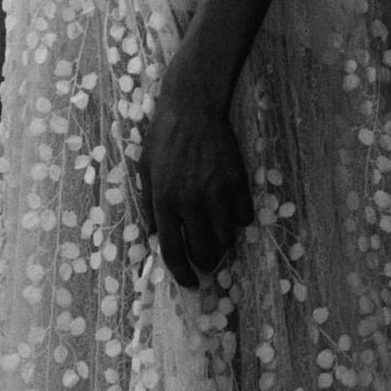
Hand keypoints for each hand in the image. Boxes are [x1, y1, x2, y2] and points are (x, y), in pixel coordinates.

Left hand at [137, 64, 253, 290]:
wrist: (192, 108)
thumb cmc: (164, 138)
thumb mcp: (145, 171)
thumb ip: (151, 205)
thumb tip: (157, 235)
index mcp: (163, 202)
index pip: (172, 251)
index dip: (182, 272)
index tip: (190, 283)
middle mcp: (189, 202)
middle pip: (204, 251)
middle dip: (206, 261)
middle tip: (207, 258)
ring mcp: (215, 193)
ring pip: (226, 238)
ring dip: (224, 243)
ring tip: (220, 234)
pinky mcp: (236, 182)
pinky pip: (244, 216)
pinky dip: (239, 219)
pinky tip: (233, 209)